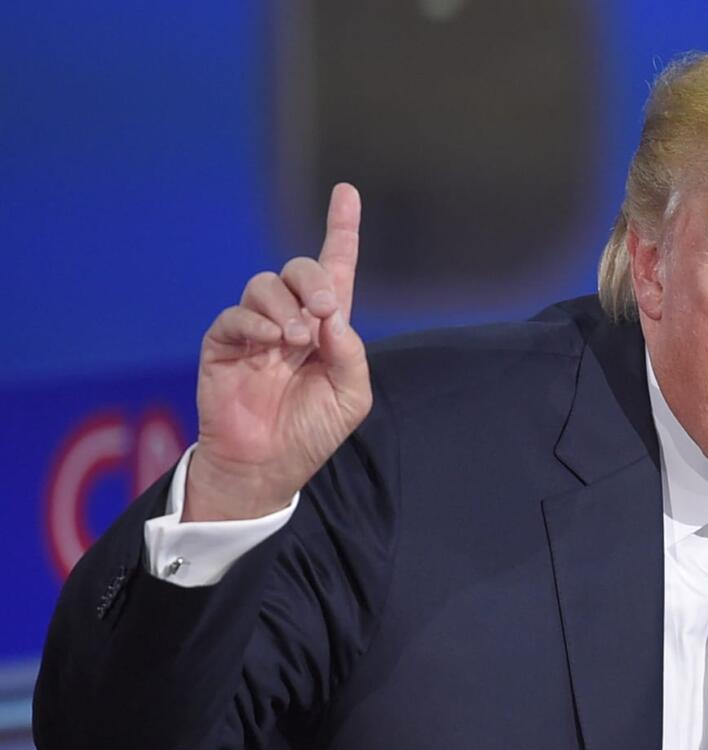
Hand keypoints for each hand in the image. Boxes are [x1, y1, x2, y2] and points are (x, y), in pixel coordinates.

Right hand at [184, 183, 370, 521]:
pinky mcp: (223, 344)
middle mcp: (291, 320)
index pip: (336, 270)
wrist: (268, 465)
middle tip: (325, 311)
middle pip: (300, 270)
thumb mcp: (350, 396)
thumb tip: (333, 314)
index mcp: (326, 329)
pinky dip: (256, 322)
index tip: (346, 191)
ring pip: (265, 285)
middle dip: (315, 279)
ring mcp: (256, 330)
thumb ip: (350, 353)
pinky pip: (236, 315)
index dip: (341, 230)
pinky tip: (272, 342)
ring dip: (286, 306)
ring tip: (295, 341)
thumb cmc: (312, 431)